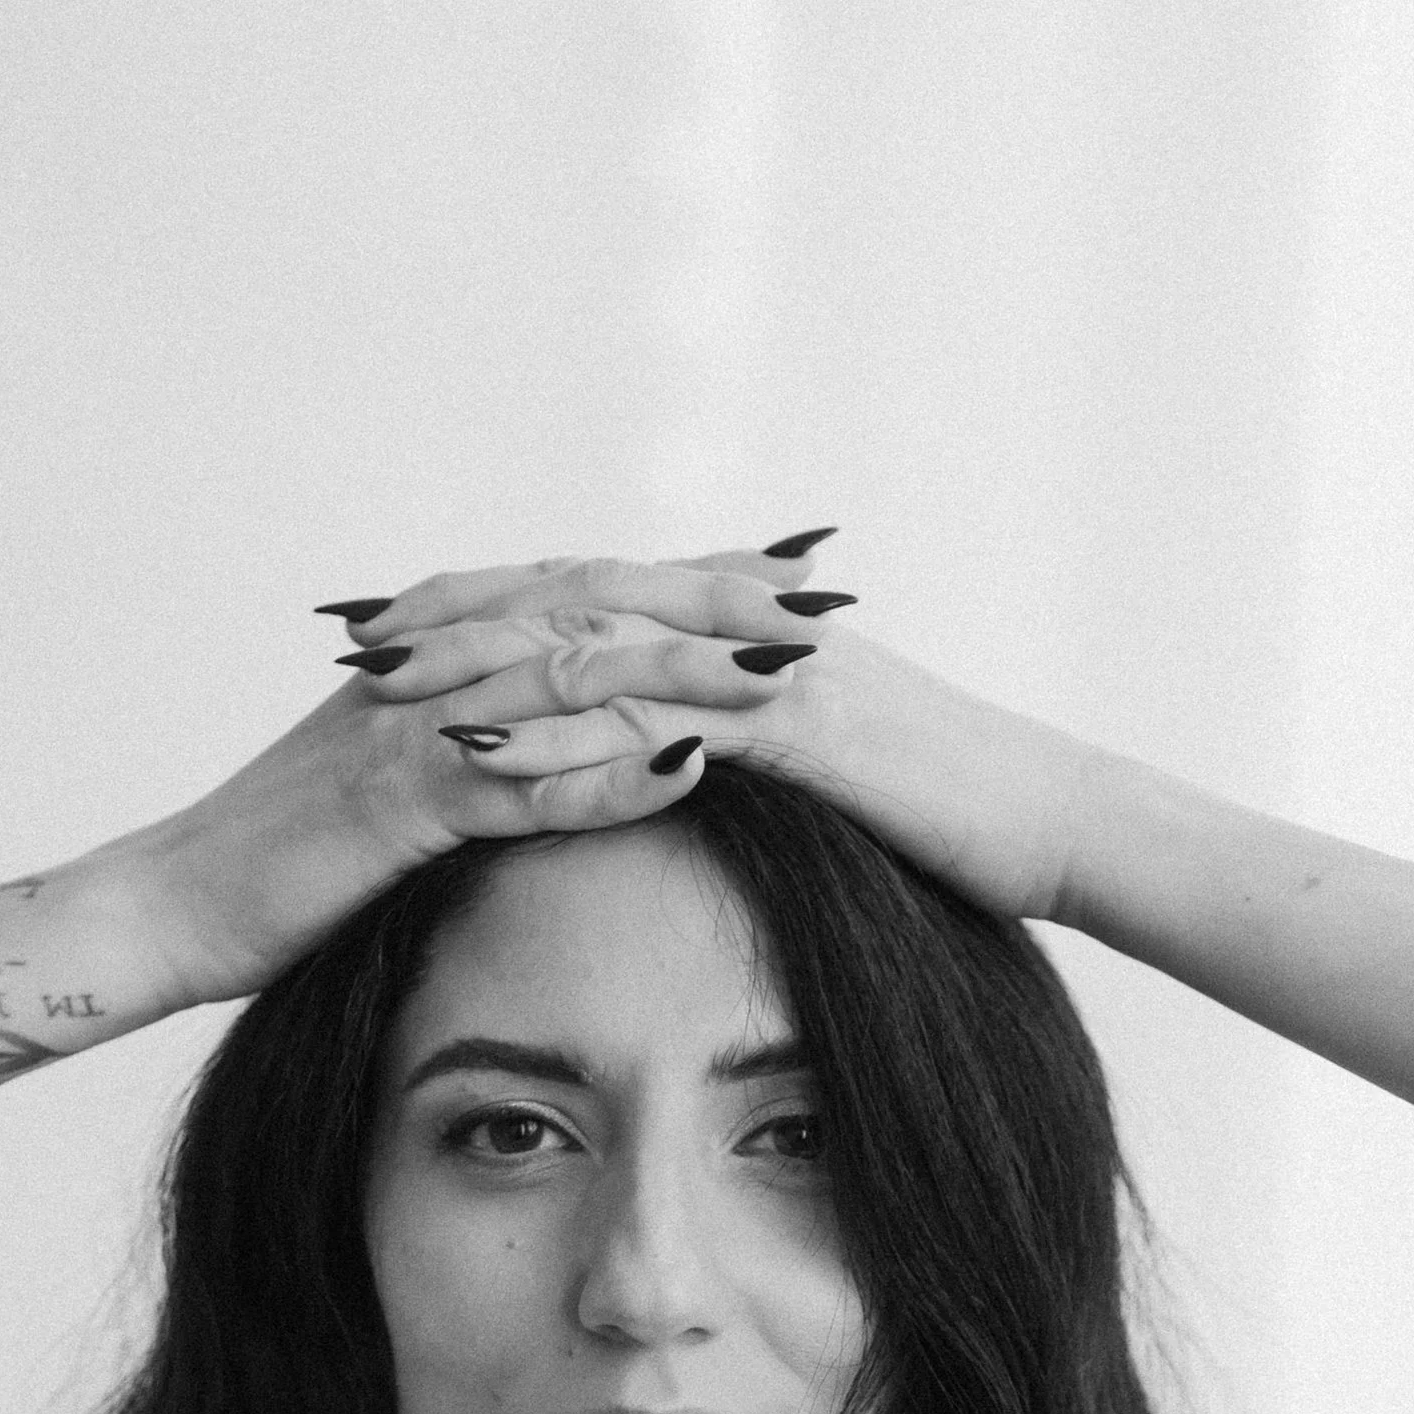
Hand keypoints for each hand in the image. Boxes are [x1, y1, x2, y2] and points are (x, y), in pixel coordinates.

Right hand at [131, 542, 845, 1007]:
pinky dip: (598, 775)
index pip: (587, 586)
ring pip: (567, 677)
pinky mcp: (392, 804)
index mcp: (438, 648)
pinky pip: (511, 782)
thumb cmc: (290, 861)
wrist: (174, 904)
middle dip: (714, 596)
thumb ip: (483, 745)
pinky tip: (681, 772)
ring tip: (782, 675)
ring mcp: (410, 727)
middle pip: (595, 603)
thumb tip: (581, 740)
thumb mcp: (399, 785)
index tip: (797, 568)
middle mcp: (431, 662)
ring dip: (682, 671)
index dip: (694, 571)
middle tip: (823, 597)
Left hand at [345, 541, 1088, 923]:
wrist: (1058, 822)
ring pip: (597, 649)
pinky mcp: (795, 726)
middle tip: (355, 637)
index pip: (595, 592)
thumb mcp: (841, 772)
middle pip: (571, 597)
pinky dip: (566, 743)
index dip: (491, 601)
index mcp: (749, 625)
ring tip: (389, 698)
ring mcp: (771, 666)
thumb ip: (763, 749)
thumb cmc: (960, 817)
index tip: (398, 622)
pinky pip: (656, 726)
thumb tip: (694, 769)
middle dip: (457, 615)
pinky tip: (487, 767)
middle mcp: (748, 623)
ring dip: (484, 671)